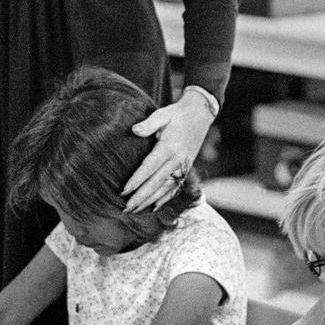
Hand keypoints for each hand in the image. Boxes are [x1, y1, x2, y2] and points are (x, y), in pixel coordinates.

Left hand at [123, 89, 213, 212]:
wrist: (200, 114)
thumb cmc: (177, 114)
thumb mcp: (163, 114)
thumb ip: (148, 124)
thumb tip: (134, 130)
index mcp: (169, 146)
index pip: (150, 167)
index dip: (137, 180)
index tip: (124, 191)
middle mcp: (177, 159)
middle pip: (156, 182)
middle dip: (141, 197)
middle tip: (126, 209)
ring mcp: (183, 166)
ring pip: (165, 188)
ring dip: (150, 200)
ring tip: (135, 211)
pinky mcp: (186, 168)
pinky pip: (175, 187)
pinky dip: (165, 198)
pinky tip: (154, 207)